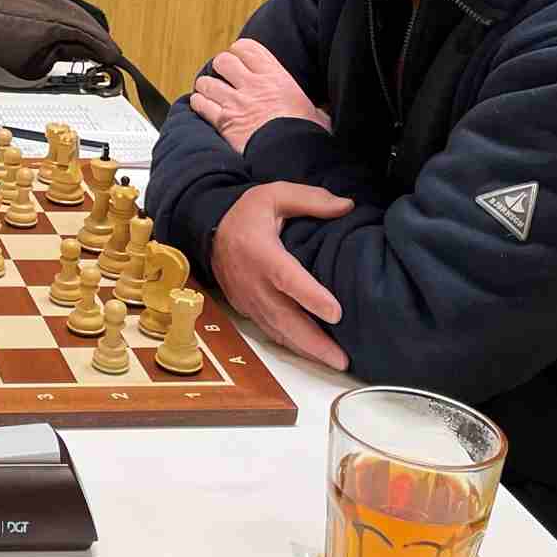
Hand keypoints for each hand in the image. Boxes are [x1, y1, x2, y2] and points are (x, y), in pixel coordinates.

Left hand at [190, 39, 330, 154]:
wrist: (291, 156)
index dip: (240, 51)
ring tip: (211, 93)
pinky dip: (199, 104)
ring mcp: (235, 103)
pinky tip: (203, 107)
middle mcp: (252, 85)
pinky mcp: (223, 122)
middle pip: (223, 60)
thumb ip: (313, 107)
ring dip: (207, 87)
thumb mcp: (316, 114)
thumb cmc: (307, 136)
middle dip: (221, 67)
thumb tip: (323, 112)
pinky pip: (200, 104)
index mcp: (275, 77)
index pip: (248, 48)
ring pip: (207, 82)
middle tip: (225, 77)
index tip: (240, 59)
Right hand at [211, 181, 354, 369]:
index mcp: (260, 251)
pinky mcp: (246, 310)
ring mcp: (247, 300)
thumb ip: (310, 199)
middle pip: (283, 317)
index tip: (336, 313)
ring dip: (306, 350)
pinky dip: (293, 346)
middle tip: (342, 360)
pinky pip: (271, 332)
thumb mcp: (274, 194)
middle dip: (313, 341)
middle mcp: (252, 281)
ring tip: (335, 362)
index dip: (310, 296)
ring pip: (277, 331)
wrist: (209, 231)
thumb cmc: (247, 214)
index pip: (286, 278)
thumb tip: (347, 205)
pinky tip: (314, 355)